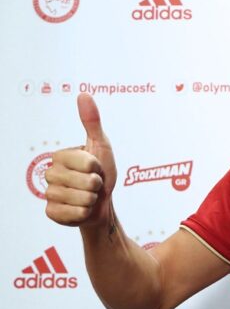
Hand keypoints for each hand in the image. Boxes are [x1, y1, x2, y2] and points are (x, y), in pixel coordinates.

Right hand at [45, 93, 116, 226]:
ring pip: (82, 199)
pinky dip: (85, 213)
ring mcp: (49, 194)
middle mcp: (50, 174)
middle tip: (94, 184)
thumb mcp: (101, 145)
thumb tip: (83, 94)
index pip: (87, 162)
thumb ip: (92, 121)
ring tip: (89, 195)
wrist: (102, 203)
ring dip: (93, 199)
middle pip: (85, 182)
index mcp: (60, 156)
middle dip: (97, 184)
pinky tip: (82, 208)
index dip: (98, 167)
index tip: (96, 167)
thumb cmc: (102, 172)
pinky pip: (75, 214)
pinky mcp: (52, 213)